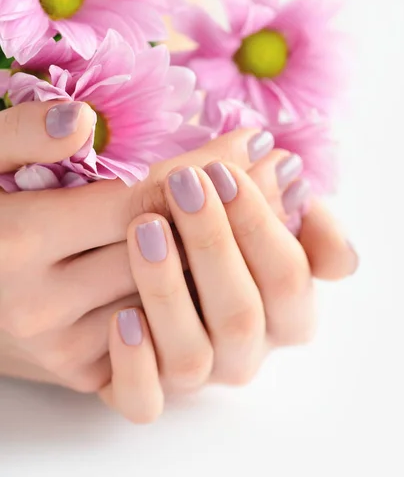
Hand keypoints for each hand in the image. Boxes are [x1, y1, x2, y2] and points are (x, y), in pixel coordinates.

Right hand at [0, 101, 302, 390]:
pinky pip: (163, 347)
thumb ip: (21, 137)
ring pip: (177, 300)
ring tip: (279, 208)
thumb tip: (84, 121)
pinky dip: (203, 304)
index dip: (206, 167)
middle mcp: (43, 304)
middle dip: (234, 206)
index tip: (252, 141)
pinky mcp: (81, 376)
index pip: (144, 198)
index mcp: (21, 241)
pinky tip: (236, 269)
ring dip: (232, 254)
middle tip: (284, 170)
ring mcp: (65, 349)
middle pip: (171, 249)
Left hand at [100, 161, 355, 422]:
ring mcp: (201, 377)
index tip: (224, 172)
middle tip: (183, 184)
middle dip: (212, 243)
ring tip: (145, 227)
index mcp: (290, 315)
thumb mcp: (281, 222)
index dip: (257, 224)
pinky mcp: (151, 394)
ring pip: (192, 356)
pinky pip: (145, 402)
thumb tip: (311, 208)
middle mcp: (249, 353)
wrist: (183, 272)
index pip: (288, 276)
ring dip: (169, 291)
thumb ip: (310, 219)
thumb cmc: (237, 240)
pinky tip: (122, 317)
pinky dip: (134, 366)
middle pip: (241, 314)